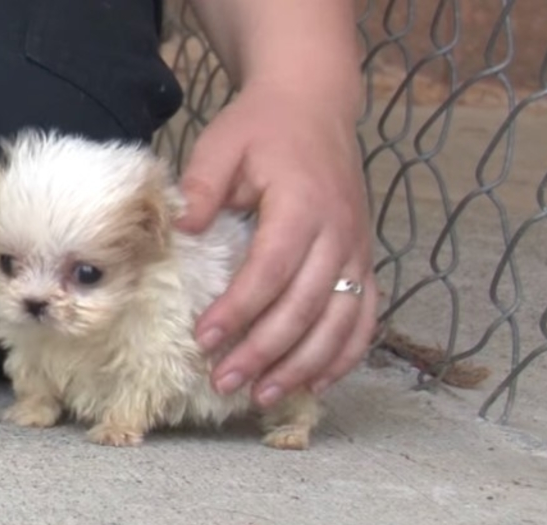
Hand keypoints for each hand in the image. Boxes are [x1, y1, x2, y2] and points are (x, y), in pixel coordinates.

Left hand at [176, 82, 377, 406]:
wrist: (316, 105)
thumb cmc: (261, 128)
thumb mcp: (221, 143)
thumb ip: (202, 185)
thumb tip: (182, 227)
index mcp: (302, 203)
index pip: (271, 269)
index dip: (239, 309)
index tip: (204, 339)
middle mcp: (339, 232)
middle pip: (304, 306)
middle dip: (264, 351)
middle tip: (224, 381)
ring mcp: (357, 250)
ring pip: (340, 322)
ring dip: (303, 365)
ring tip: (264, 396)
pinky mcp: (365, 261)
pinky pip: (364, 318)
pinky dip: (344, 356)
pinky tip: (316, 384)